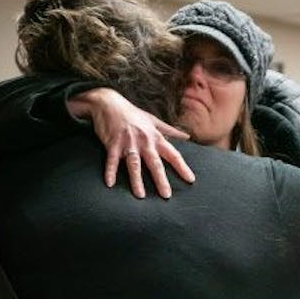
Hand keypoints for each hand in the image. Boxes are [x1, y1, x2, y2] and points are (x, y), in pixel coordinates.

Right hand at [70, 88, 193, 198]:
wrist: (108, 103)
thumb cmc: (132, 113)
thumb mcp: (153, 120)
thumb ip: (170, 131)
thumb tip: (187, 137)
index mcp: (155, 137)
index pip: (173, 154)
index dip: (182, 167)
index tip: (190, 180)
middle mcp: (144, 141)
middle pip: (155, 163)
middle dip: (161, 180)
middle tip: (166, 195)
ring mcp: (128, 143)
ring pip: (134, 164)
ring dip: (137, 180)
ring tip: (140, 195)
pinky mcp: (112, 143)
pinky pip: (112, 160)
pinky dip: (110, 171)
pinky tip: (110, 184)